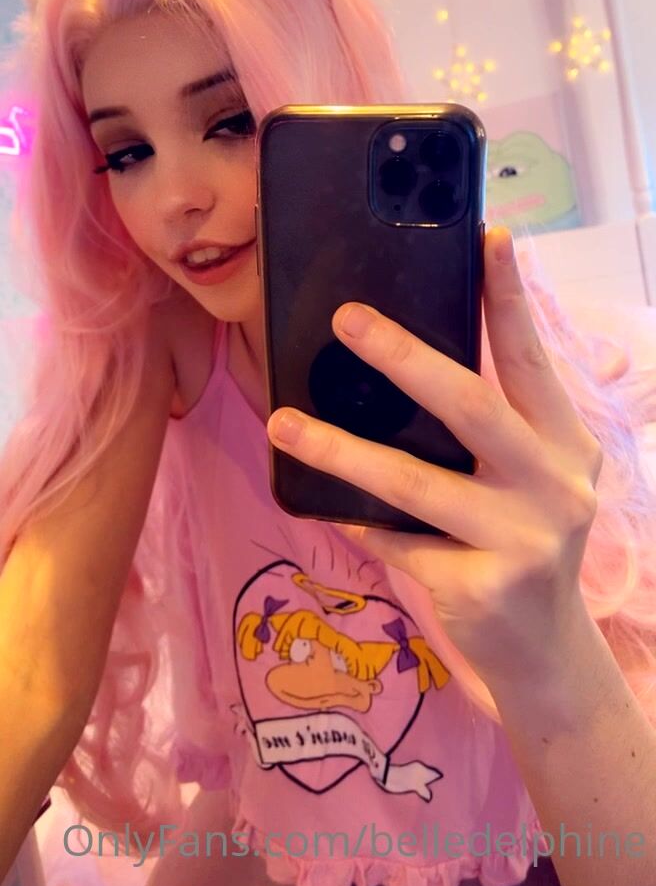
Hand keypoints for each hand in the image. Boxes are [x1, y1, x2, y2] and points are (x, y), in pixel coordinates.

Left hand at [266, 227, 603, 692]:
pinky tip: (320, 504)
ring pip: (416, 482)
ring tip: (284, 422)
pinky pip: (399, 542)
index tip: (487, 235)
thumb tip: (400, 355)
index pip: (531, 356)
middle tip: (347, 320)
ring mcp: (523, 538)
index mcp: (565, 440)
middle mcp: (555, 483)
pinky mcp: (481, 587)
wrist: (546, 651)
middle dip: (406, 357)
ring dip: (341, 449)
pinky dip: (357, 520)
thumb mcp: (527, 474)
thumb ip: (489, 424)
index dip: (509, 296)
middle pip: (473, 406)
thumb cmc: (521, 540)